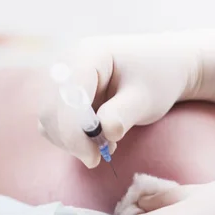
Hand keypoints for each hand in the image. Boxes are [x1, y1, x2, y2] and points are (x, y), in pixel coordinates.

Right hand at [38, 27, 214, 167]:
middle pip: (50, 111)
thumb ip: (123, 114)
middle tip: (97, 158)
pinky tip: (96, 138)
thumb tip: (105, 133)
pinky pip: (54, 122)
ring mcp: (62, 79)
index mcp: (87, 56)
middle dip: (70, 140)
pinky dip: (70, 137)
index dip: (73, 134)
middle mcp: (67, 65)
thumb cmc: (158, 78)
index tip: (94, 159)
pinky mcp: (63, 94)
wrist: (165, 67)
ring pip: (49, 120)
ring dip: (70, 140)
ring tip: (104, 144)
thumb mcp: (145, 98)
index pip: (66, 100)